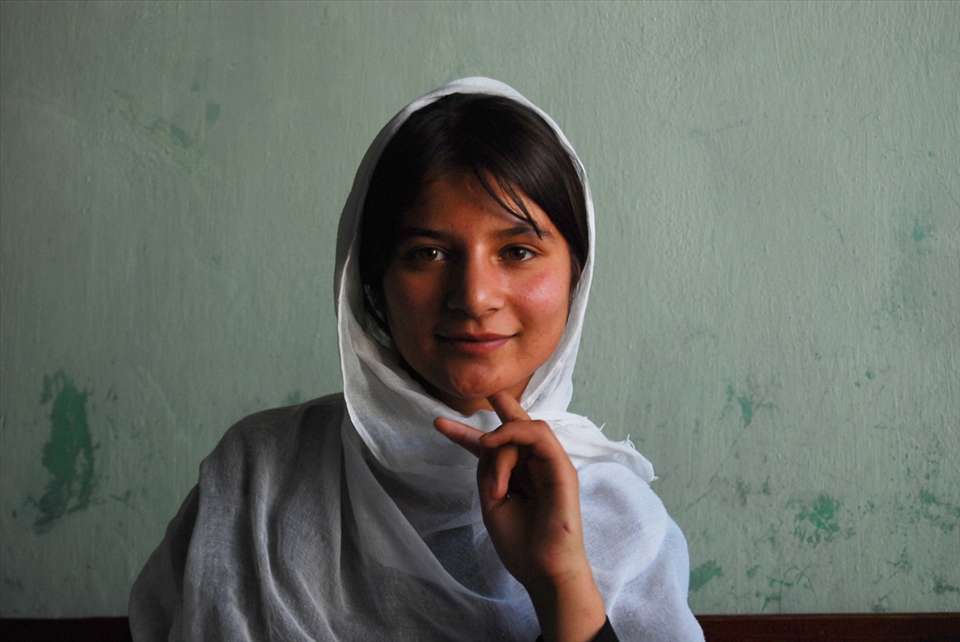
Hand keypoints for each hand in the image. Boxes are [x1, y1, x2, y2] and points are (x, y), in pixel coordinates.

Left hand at [434, 392, 605, 641]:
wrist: (543, 570)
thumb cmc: (521, 542)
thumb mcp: (492, 501)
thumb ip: (489, 469)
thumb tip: (489, 441)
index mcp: (517, 476)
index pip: (493, 448)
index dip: (466, 434)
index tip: (439, 424)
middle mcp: (535, 465)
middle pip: (515, 426)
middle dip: (502, 405)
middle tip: (486, 390)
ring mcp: (550, 464)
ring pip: (523, 429)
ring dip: (499, 443)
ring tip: (488, 461)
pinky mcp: (563, 467)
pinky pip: (538, 435)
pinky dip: (513, 437)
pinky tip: (495, 446)